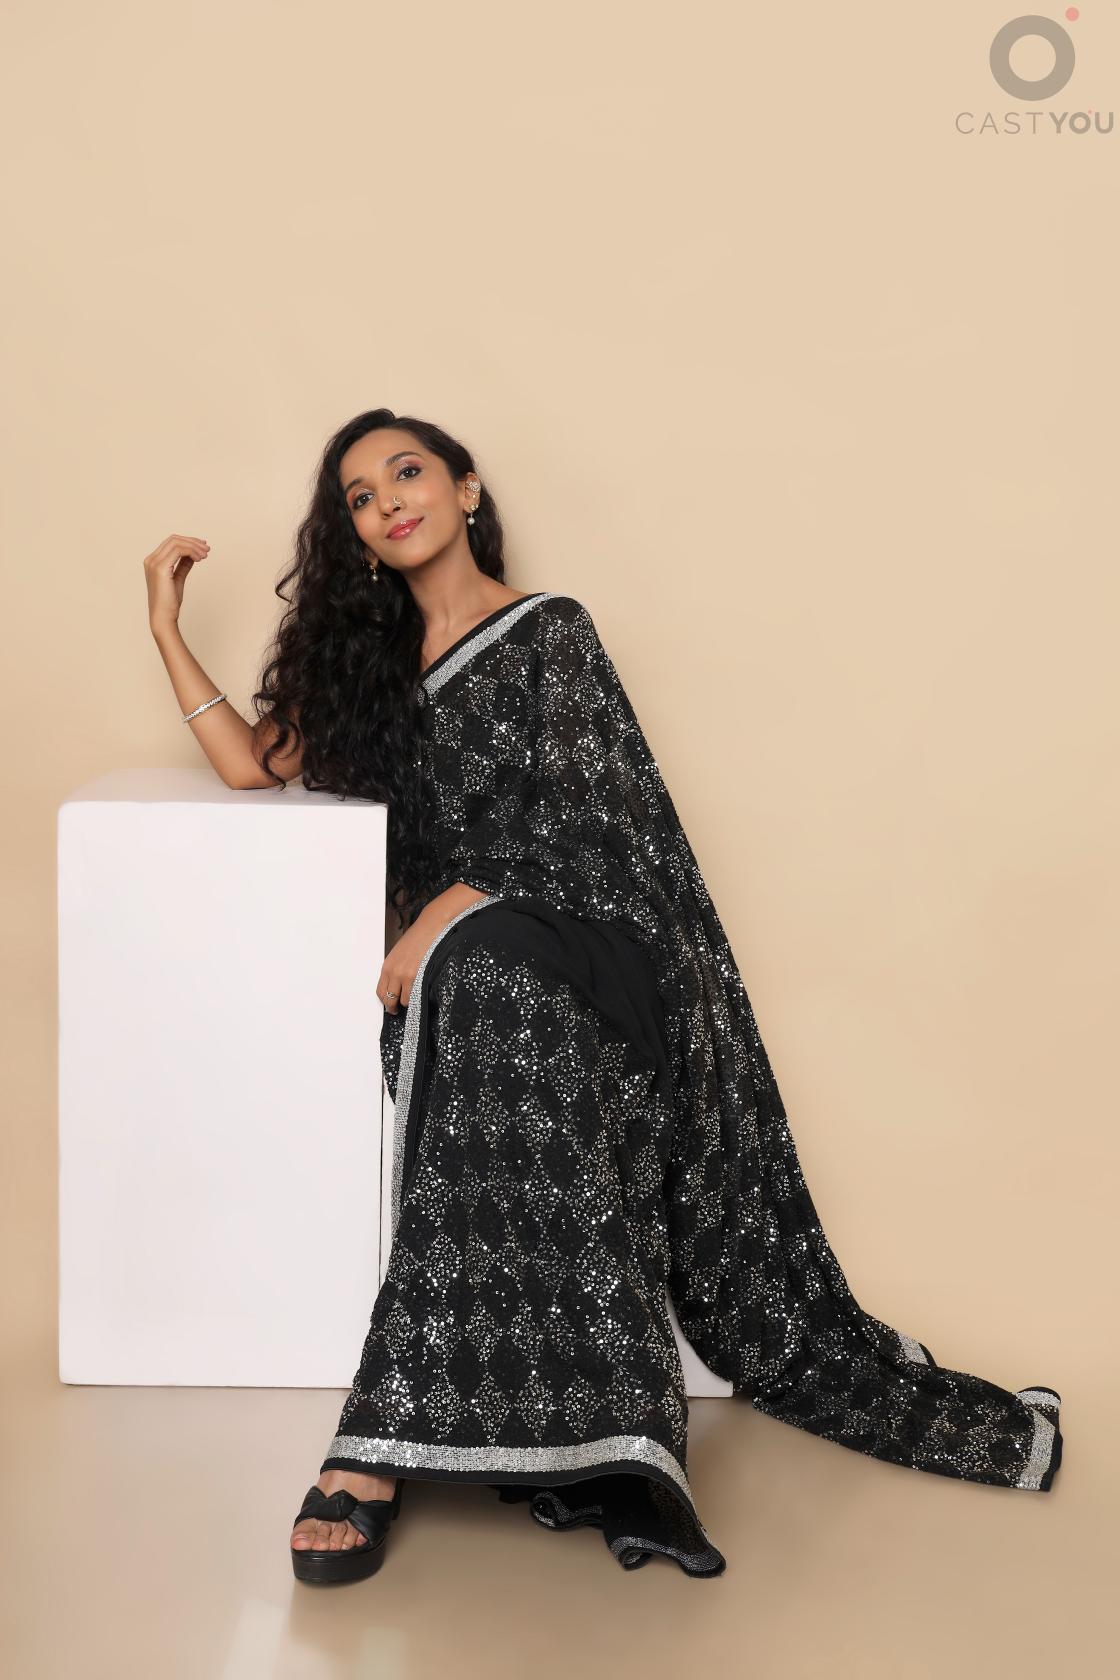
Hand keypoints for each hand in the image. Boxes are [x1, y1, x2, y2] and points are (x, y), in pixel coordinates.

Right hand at [144, 532, 210, 631]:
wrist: (163, 617)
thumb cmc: (169, 603)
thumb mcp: (178, 579)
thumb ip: (183, 565)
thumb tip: (192, 555)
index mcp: (153, 562)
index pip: (171, 543)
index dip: (188, 542)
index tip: (203, 548)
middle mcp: (151, 560)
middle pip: (174, 539)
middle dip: (193, 542)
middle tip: (207, 549)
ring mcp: (154, 563)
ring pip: (176, 542)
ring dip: (194, 546)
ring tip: (205, 555)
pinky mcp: (160, 568)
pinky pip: (178, 550)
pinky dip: (191, 551)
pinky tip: (199, 559)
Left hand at [377, 883, 487, 1013]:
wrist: (432, 926)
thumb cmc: (418, 937)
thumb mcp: (399, 953)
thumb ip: (395, 970)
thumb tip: (396, 986)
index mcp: (388, 966)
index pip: (380, 992)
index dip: (385, 1002)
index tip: (390, 1005)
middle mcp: (395, 972)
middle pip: (390, 1000)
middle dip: (394, 1007)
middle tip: (399, 1010)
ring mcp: (408, 976)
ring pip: (405, 1001)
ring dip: (410, 1002)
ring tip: (415, 997)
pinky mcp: (421, 976)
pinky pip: (417, 996)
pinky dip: (419, 998)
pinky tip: (423, 993)